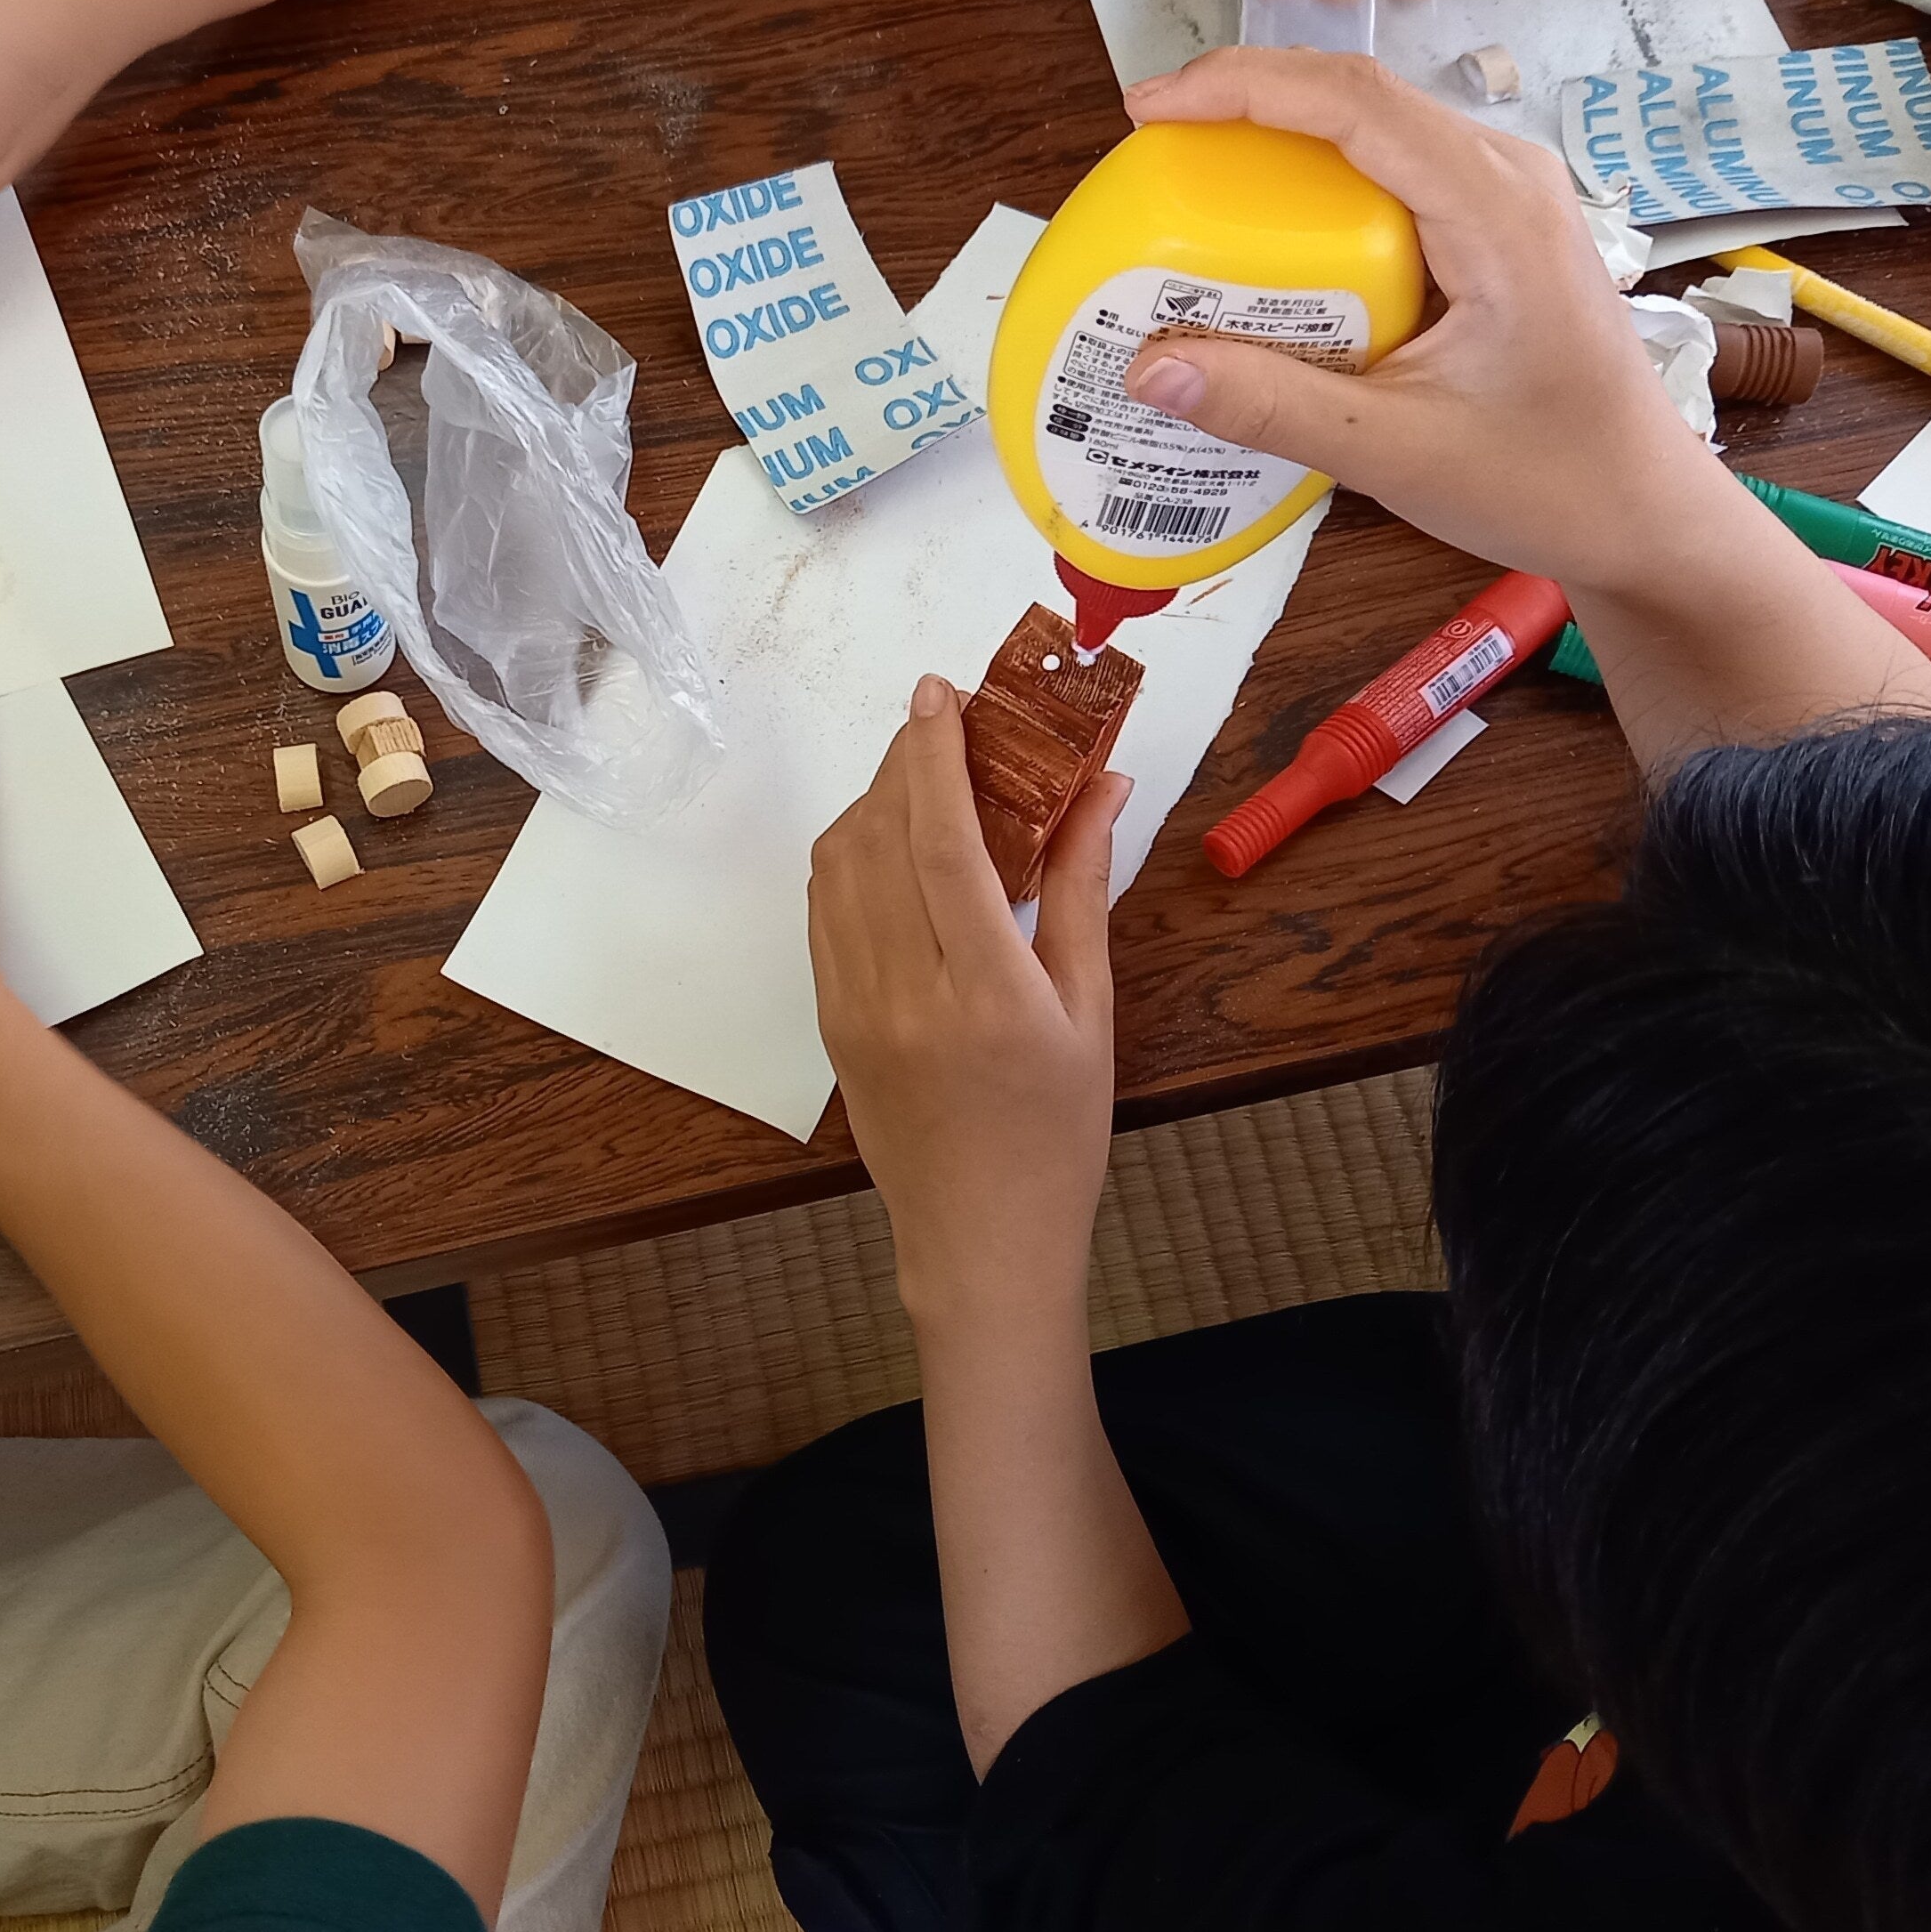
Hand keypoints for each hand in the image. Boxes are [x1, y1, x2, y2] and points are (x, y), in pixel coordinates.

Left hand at [809, 675, 1128, 1329]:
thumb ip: (1086, 891)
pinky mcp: (830, 1023)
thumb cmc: (1057, 1133)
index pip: (940, 841)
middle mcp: (906, 991)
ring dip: (872, 803)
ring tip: (920, 775)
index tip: (938, 692)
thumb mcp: (1089, 1011)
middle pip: (881, 837)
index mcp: (985, 989)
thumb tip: (1106, 785)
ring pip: (838, 867)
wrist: (980, 1238)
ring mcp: (854, 1008)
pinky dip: (850, 857)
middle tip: (943, 719)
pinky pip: (824, 912)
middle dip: (904, 762)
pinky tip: (890, 843)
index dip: (933, 755)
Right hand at [1119, 48, 1727, 599]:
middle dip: (1248, 104)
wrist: (1642, 512)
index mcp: (1495, 209)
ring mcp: (1507, 197)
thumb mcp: (1393, 452)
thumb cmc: (1545, 480)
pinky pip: (1394, 178)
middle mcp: (1506, 177)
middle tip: (1153, 146)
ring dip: (1282, 142)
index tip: (1152, 110)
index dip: (1243, 87)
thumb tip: (1148, 369)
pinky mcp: (1496, 229)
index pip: (1353, 103)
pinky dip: (1319, 188)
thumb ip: (1270, 405)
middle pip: (1359, 99)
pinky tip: (1267, 232)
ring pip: (1376, 133)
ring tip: (1193, 177)